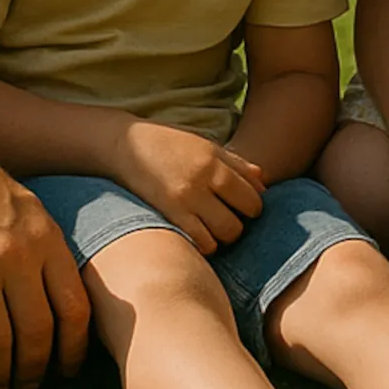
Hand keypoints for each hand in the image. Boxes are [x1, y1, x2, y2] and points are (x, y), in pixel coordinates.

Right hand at [0, 112, 89, 388]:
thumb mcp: (30, 208)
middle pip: (38, 333)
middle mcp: (17, 255)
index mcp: (47, 239)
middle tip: (29, 388)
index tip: (67, 370)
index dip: (74, 349)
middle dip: (36, 370)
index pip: (75, 308)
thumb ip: (47, 250)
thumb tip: (64, 299)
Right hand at [110, 118, 264, 253]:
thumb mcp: (205, 145)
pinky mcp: (167, 212)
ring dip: (222, 237)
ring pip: (223, 234)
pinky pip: (199, 241)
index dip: (253, 208)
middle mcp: (203, 181)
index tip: (243, 208)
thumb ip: (236, 165)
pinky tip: (199, 236)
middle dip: (240, 225)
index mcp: (215, 162)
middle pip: (239, 220)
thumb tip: (263, 186)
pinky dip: (205, 244)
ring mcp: (185, 199)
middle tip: (229, 220)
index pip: (251, 198)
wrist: (124, 144)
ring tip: (214, 229)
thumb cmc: (168, 143)